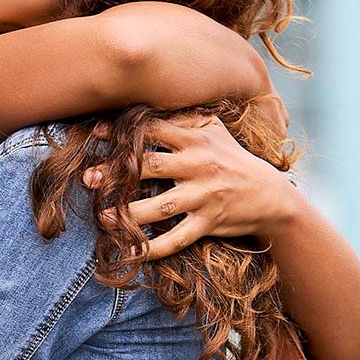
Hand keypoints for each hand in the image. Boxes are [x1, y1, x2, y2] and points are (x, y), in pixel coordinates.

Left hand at [89, 112, 301, 260]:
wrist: (271, 196)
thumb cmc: (234, 159)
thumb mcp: (215, 131)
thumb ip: (184, 119)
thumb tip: (147, 108)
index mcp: (196, 139)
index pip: (153, 131)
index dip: (123, 132)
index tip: (95, 135)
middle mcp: (199, 165)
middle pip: (149, 167)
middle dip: (116, 173)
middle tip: (88, 178)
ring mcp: (204, 195)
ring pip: (160, 205)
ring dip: (128, 213)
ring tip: (103, 217)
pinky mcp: (209, 222)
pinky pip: (178, 238)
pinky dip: (155, 248)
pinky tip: (133, 252)